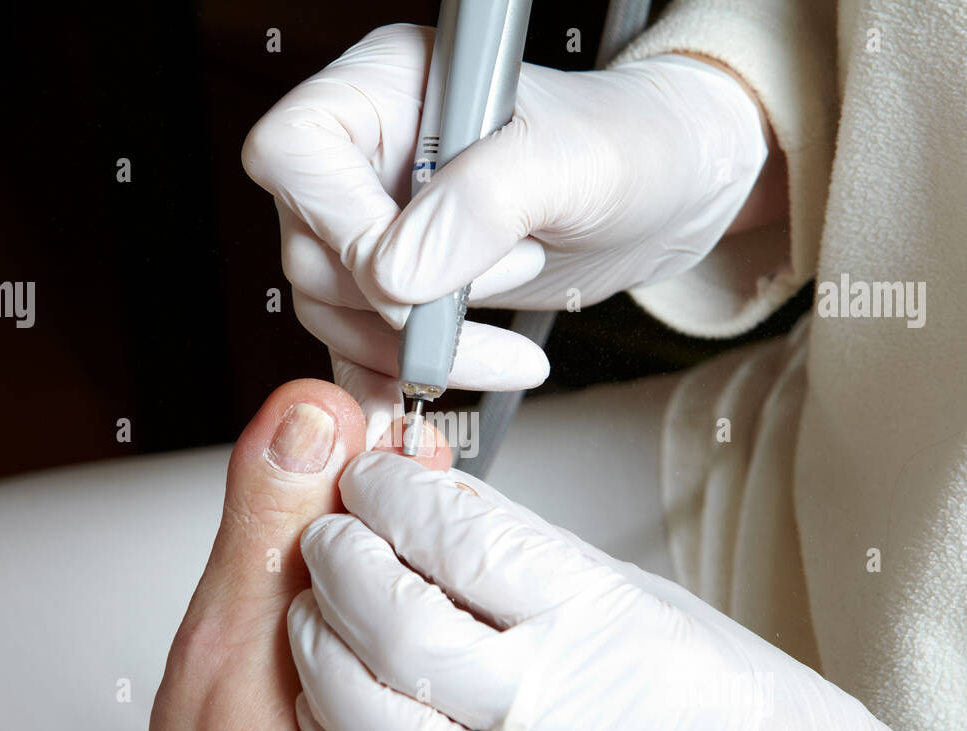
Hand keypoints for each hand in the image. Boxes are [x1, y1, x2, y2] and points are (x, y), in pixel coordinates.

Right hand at [241, 25, 767, 440]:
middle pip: (310, 249)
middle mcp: (368, 154)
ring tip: (505, 346)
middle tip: (506, 282)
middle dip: (401, 304)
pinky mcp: (400, 286)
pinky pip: (357, 347)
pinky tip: (418, 406)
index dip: (341, 226)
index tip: (418, 271)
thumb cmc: (634, 146)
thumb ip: (486, 202)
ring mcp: (378, 222)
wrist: (669, 195)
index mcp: (391, 87)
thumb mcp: (578, 162)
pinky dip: (386, 382)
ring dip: (412, 352)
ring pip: (331, 311)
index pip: (297, 151)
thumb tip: (397, 274)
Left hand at [286, 452, 966, 730]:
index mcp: (602, 627)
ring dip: (320, 653)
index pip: (458, 539)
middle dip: (341, 562)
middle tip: (330, 533)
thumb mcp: (631, 593)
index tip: (371, 474)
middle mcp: (558, 718)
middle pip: (398, 626)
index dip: (392, 495)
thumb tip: (420, 489)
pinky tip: (329, 708)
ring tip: (315, 613)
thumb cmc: (720, 701)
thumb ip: (515, 546)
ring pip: (372, 723)